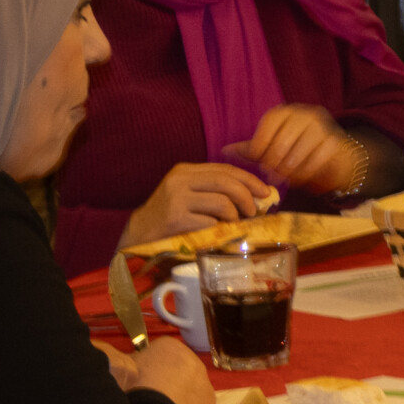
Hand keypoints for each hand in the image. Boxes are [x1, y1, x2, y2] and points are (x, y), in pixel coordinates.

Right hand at [111, 335, 223, 403]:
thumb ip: (126, 363)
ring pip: (191, 399)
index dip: (147, 370)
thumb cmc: (133, 390)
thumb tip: (125, 367)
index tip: (137, 383)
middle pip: (180, 377)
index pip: (160, 355)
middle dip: (167, 388)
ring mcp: (207, 393)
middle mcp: (196, 366)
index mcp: (172, 349)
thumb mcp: (120, 368)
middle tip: (148, 403)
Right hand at [120, 163, 274, 247]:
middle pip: (225, 182)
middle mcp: (179, 180)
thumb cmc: (170, 218)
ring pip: (221, 202)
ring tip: (233, 225)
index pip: (224, 169)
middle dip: (246, 197)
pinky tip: (216, 234)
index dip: (249, 179)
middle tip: (253, 213)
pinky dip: (219, 229)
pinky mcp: (174, 219)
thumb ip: (214, 191)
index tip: (265, 193)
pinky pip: (210, 223)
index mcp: (185, 171)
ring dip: (234, 216)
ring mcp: (176, 199)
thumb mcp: (189, 195)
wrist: (138, 235)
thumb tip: (255, 196)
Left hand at [224, 104, 361, 195]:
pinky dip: (304, 173)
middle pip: (280, 144)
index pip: (266, 129)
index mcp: (284, 112)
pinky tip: (299, 178)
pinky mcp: (333, 142)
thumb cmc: (295, 151)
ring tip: (284, 178)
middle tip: (272, 174)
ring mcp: (321, 126)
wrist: (331, 157)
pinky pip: (315, 161)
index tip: (260, 162)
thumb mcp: (271, 148)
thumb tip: (224, 151)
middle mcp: (303, 114)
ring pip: (297, 154)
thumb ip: (251, 149)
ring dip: (288, 171)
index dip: (260, 149)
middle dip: (274, 164)